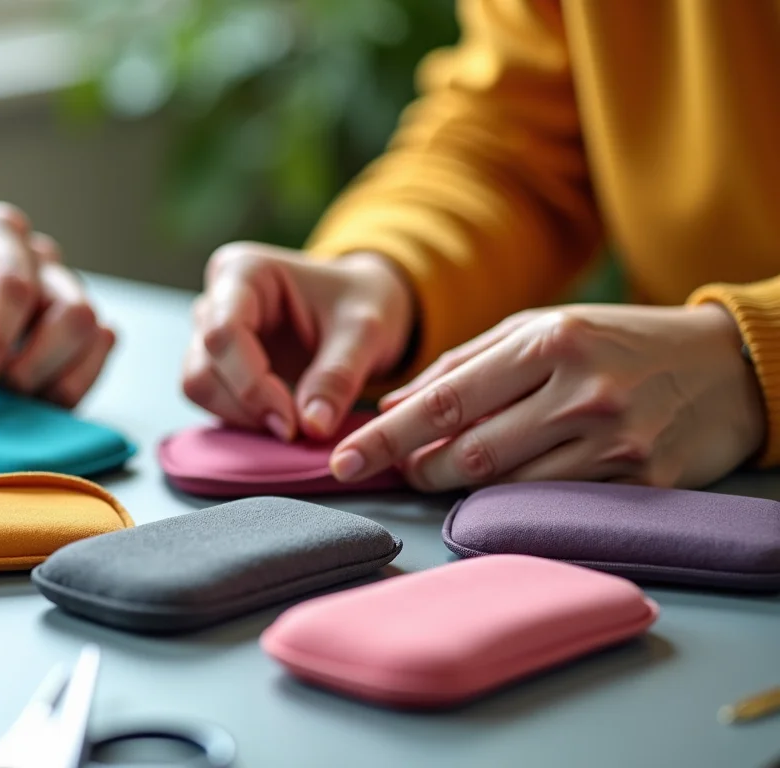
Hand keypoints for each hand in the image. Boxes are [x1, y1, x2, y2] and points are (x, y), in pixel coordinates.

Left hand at [0, 202, 114, 407]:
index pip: (13, 286)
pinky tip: (34, 404)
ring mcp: (61, 288)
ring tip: (15, 404)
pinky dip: (76, 383)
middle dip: (37, 364)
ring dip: (62, 379)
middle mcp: (38, 256)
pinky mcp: (71, 323)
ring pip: (94, 333)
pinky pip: (99, 349)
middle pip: (72, 310)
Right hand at [181, 244, 413, 441]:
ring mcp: (210, 331)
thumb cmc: (362, 302)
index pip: (223, 333)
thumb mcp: (365, 331)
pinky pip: (211, 398)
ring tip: (290, 425)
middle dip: (246, 405)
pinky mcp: (217, 362)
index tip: (290, 423)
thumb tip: (312, 427)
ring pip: (198, 385)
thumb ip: (338, 376)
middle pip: (203, 365)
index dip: (251, 385)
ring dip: (240, 416)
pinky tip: (281, 419)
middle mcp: (216, 299)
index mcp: (244, 271)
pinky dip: (242, 418)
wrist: (361, 306)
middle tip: (294, 430)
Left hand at [330, 304, 765, 489]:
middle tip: (397, 467)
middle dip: (416, 468)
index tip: (341, 461)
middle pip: (467, 454)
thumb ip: (462, 364)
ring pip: (504, 486)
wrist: (729, 367)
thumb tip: (390, 405)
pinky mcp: (639, 482)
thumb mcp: (539, 328)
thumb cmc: (614, 341)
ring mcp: (613, 442)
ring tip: (441, 473)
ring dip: (456, 489)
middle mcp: (580, 392)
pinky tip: (496, 488)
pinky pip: (550, 504)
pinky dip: (508, 501)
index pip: (445, 402)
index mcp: (549, 342)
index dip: (385, 438)